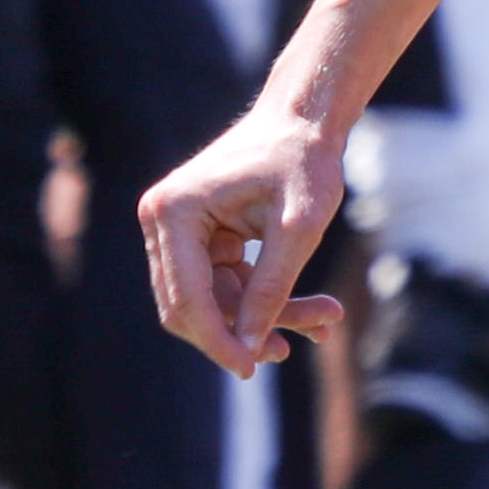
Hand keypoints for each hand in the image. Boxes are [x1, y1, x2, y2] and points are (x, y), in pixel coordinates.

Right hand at [141, 104, 347, 377]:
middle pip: (189, 307)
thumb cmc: (304, 160)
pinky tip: (316, 312)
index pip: (187, 297)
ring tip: (326, 319)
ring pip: (213, 302)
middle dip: (242, 332)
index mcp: (174, 212)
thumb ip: (274, 285)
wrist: (305, 119)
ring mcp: (177, 231)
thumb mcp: (299, 227)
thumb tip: (251, 344)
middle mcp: (162, 221)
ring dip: (264, 319)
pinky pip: (227, 288)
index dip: (218, 339)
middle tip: (293, 349)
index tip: (252, 369)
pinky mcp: (200, 239)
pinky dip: (266, 302)